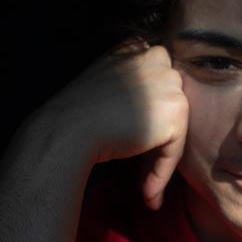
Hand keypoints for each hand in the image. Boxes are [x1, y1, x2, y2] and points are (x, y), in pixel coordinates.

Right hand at [34, 40, 189, 209]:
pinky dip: (162, 174)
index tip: (138, 148)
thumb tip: (150, 116)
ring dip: (160, 161)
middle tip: (143, 175)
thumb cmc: (75, 115)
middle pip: (169, 106)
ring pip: (174, 128)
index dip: (149, 120)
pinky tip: (148, 195)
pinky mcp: (174, 111)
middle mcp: (156, 58)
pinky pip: (175, 149)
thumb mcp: (103, 83)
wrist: (66, 131)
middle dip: (159, 140)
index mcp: (135, 47)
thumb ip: (129, 86)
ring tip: (145, 190)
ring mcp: (167, 82)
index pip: (155, 85)